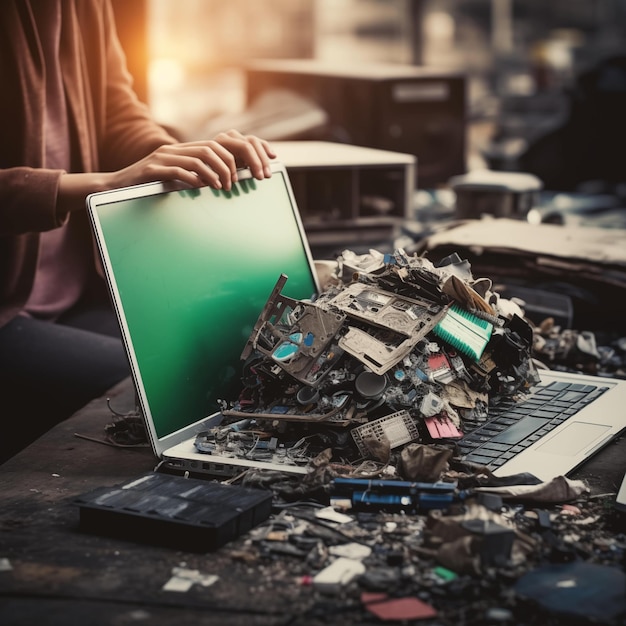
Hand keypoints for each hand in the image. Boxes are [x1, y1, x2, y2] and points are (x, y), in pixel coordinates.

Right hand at [109, 129, 275, 190]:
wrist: (116, 187)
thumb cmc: (148, 186)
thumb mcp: (174, 178)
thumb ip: (193, 175)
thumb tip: (219, 181)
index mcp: (180, 150)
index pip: (214, 146)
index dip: (231, 158)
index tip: (240, 174)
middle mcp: (172, 150)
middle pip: (209, 149)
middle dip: (226, 166)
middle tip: (233, 183)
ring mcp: (161, 158)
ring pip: (197, 159)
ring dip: (213, 174)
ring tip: (221, 187)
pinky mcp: (152, 169)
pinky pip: (177, 170)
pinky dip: (192, 178)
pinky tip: (200, 187)